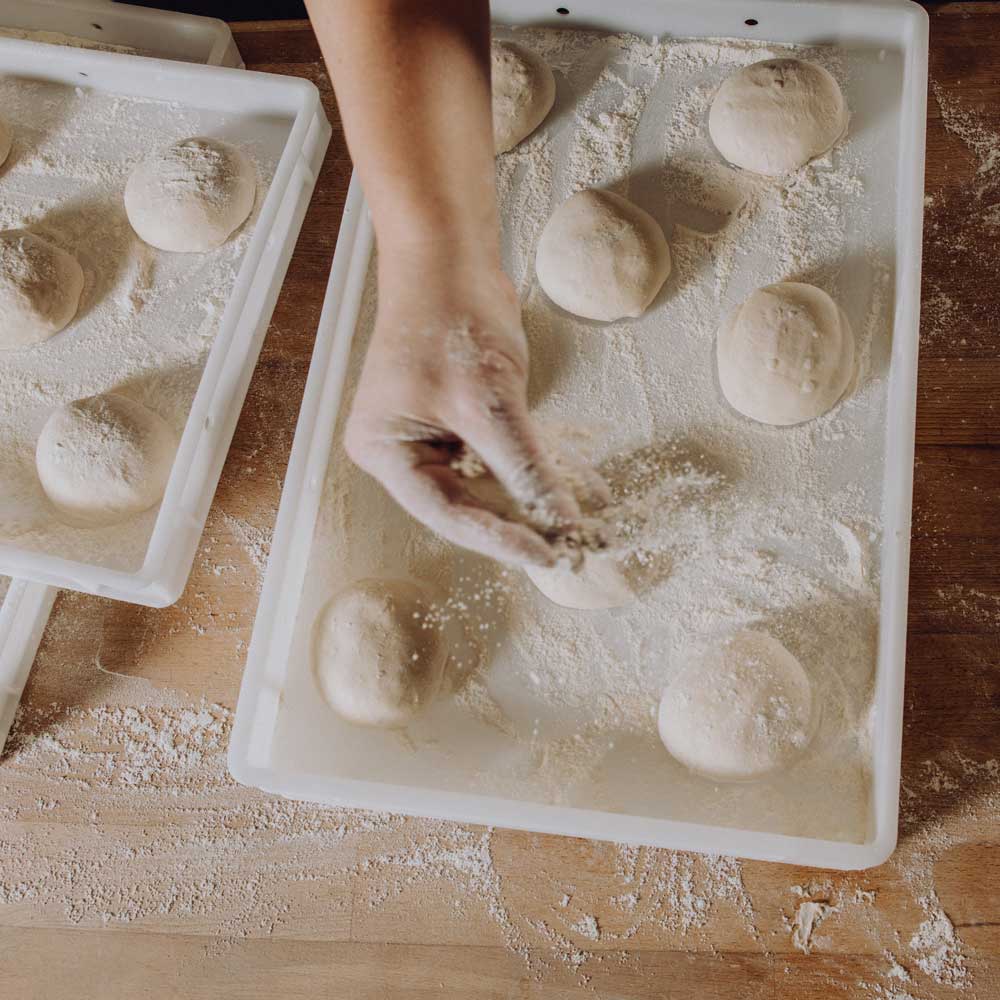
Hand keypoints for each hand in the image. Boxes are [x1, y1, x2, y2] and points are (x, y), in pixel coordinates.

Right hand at [345, 246, 605, 565]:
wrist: (450, 256)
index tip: (546, 555)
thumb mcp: (488, 403)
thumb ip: (524, 468)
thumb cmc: (449, 320)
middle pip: (465, 505)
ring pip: (488, 485)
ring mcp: (433, 436)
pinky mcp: (463, 421)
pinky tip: (573, 487)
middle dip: (518, 523)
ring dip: (532, 499)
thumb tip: (560, 520)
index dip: (497, 539)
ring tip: (578, 526)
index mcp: (386, 452)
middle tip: (567, 548)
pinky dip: (534, 469)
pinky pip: (500, 457)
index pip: (445, 514)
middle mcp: (403, 451)